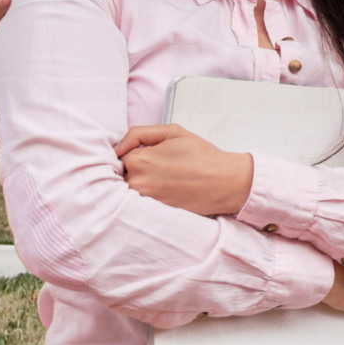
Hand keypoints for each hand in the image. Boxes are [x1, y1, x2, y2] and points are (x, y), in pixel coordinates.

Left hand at [115, 124, 254, 216]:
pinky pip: (139, 203)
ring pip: (129, 189)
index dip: (137, 153)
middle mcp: (136, 181)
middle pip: (121, 174)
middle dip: (137, 170)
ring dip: (142, 184)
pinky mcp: (150, 212)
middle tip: (162, 168)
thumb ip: (140, 132)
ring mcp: (142, 200)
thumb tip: (119, 146)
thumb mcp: (174, 132)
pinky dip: (148, 197)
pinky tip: (166, 191)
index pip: (120, 156)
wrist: (224, 182)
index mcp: (139, 159)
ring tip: (165, 180)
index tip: (154, 156)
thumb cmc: (202, 156)